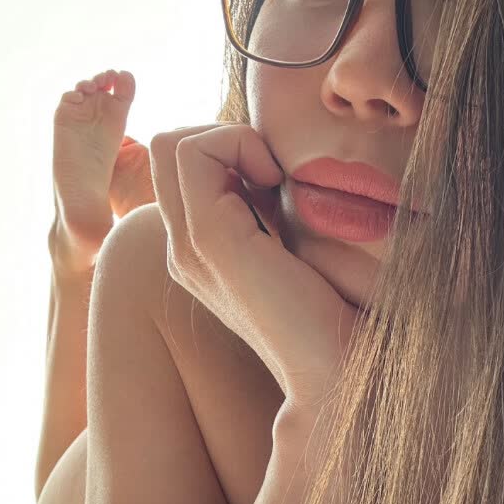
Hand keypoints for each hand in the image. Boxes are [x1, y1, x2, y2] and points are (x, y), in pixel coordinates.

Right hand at [148, 123, 367, 414]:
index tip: (277, 179)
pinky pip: (195, 152)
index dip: (226, 147)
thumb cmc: (334, 312)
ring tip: (273, 176)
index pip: (180, 164)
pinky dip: (238, 143)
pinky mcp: (209, 239)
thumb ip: (268, 209)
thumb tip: (272, 164)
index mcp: (198, 250)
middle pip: (166, 147)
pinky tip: (276, 182)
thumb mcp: (292, 246)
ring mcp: (188, 245)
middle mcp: (182, 249)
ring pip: (172, 143)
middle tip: (273, 171)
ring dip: (232, 138)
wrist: (338, 368)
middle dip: (224, 135)